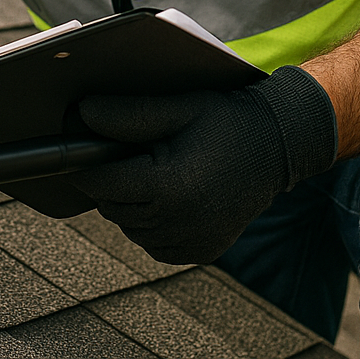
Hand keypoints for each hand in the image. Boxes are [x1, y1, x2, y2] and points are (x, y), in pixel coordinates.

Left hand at [66, 66, 337, 264]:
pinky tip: (167, 196)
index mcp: (169, 188)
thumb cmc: (225, 120)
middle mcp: (179, 224)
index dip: (87, 166)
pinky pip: (155, 243)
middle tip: (127, 153)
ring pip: (130, 228)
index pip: (101, 185)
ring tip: (151, 171)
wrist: (277, 145)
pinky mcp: (202, 251)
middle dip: (110, 182)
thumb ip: (129, 113)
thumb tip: (82, 113)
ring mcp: (192, 242)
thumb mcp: (177, 108)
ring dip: (129, 204)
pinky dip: (151, 223)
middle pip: (112, 208)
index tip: (85, 149)